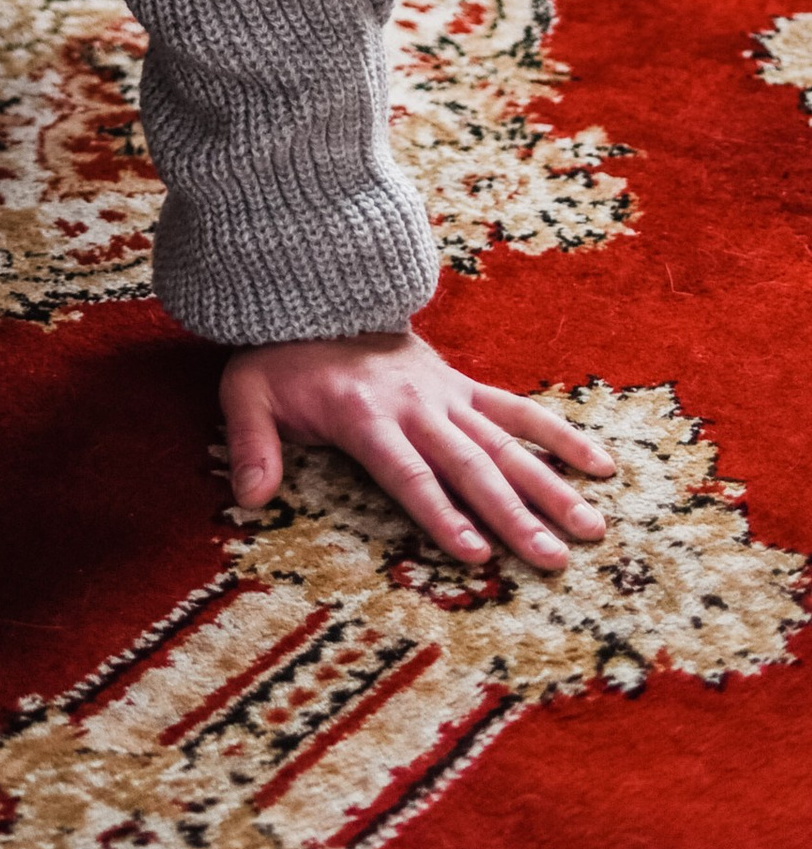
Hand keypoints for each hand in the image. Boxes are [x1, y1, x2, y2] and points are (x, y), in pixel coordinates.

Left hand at [221, 329, 617, 565]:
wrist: (314, 291)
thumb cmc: (281, 357)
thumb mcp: (245, 390)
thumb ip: (251, 443)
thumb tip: (249, 498)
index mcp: (364, 415)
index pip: (407, 472)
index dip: (440, 512)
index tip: (476, 552)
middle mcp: (415, 406)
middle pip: (470, 465)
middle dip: (512, 514)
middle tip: (553, 557)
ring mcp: (446, 395)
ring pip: (506, 442)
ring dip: (550, 485)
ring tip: (591, 527)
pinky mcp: (463, 386)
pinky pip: (517, 410)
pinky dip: (559, 434)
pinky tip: (602, 465)